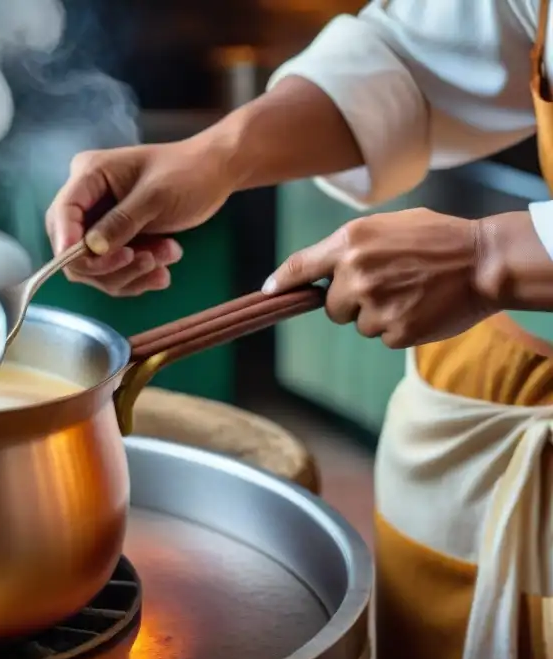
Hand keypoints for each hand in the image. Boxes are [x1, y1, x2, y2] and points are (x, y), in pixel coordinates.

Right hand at [45, 132, 236, 295]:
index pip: (62, 214)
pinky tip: (164, 268)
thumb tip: (91, 249)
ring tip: (168, 256)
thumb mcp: (155, 195)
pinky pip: (115, 272)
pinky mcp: (116, 242)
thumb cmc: (187, 173)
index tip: (85, 261)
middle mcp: (88, 201)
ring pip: (96, 268)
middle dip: (108, 264)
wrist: (215, 174)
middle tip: (146, 261)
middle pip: (74, 249)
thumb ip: (121, 222)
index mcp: (89, 176)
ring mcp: (101, 224)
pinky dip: (138, 276)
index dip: (67, 242)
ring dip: (131, 272)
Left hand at [263, 208, 498, 347]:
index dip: (281, 282)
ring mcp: (374, 304)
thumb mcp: (388, 227)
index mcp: (351, 242)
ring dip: (378, 316)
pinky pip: (382, 338)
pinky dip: (399, 328)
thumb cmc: (438, 239)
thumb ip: (351, 248)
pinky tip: (421, 308)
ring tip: (411, 293)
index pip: (300, 266)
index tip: (267, 293)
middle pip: (331, 307)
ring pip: (358, 324)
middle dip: (352, 302)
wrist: (485, 261)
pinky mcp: (394, 330)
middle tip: (388, 285)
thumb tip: (322, 272)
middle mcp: (355, 273)